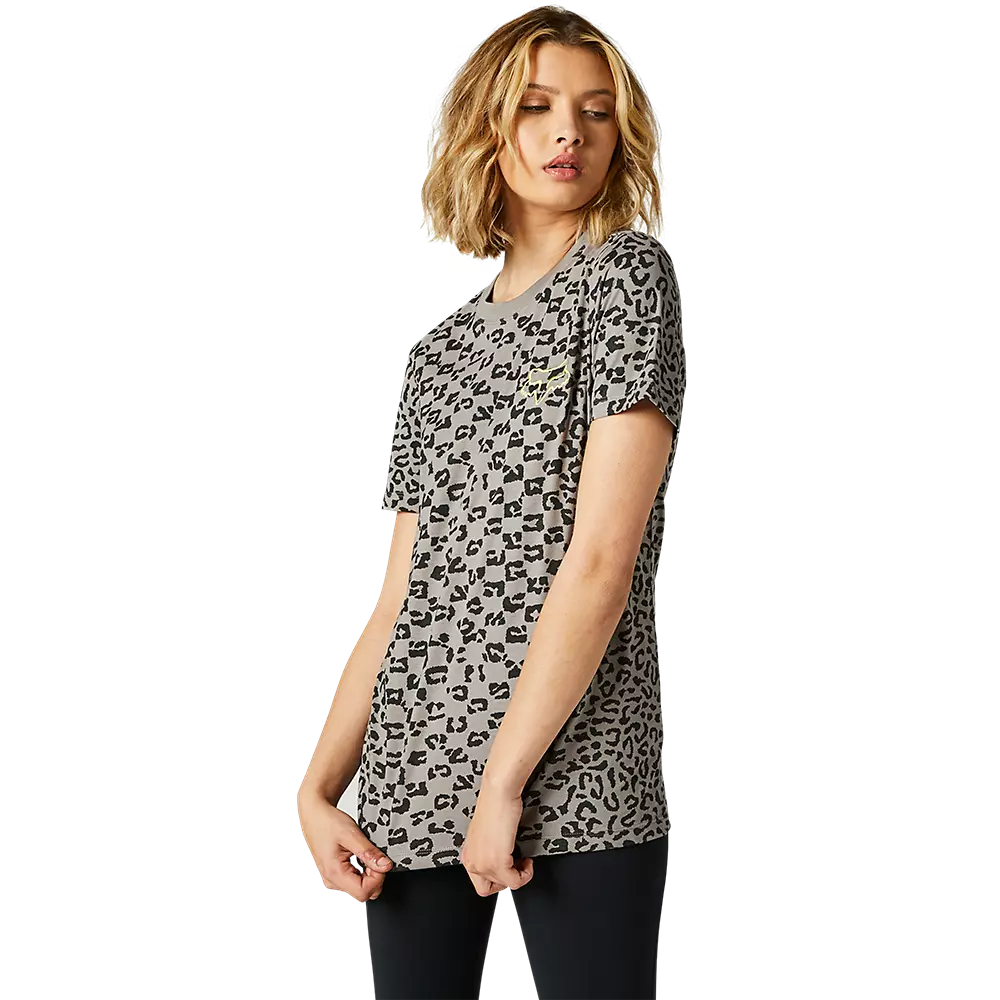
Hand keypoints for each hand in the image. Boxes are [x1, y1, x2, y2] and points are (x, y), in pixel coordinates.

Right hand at [297, 791, 392, 901]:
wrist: (314, 815)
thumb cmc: (327, 822)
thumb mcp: (351, 834)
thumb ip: (369, 853)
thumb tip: (386, 866)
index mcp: (334, 873)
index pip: (363, 892)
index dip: (377, 878)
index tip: (380, 861)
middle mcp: (331, 880)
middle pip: (363, 892)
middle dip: (374, 875)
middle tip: (372, 854)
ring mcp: (332, 879)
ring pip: (360, 887)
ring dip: (368, 872)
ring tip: (363, 852)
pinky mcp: (335, 875)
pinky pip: (354, 881)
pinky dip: (362, 870)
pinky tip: (359, 855)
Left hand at [460, 780, 533, 895]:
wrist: (498, 792)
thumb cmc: (494, 805)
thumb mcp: (485, 834)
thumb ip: (487, 851)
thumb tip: (501, 860)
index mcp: (467, 855)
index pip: (480, 882)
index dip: (498, 877)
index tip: (509, 866)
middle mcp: (472, 862)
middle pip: (489, 889)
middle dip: (506, 879)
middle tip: (516, 865)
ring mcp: (484, 864)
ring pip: (504, 885)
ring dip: (518, 875)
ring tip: (523, 860)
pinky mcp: (498, 862)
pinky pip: (515, 882)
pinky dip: (526, 875)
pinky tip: (527, 860)